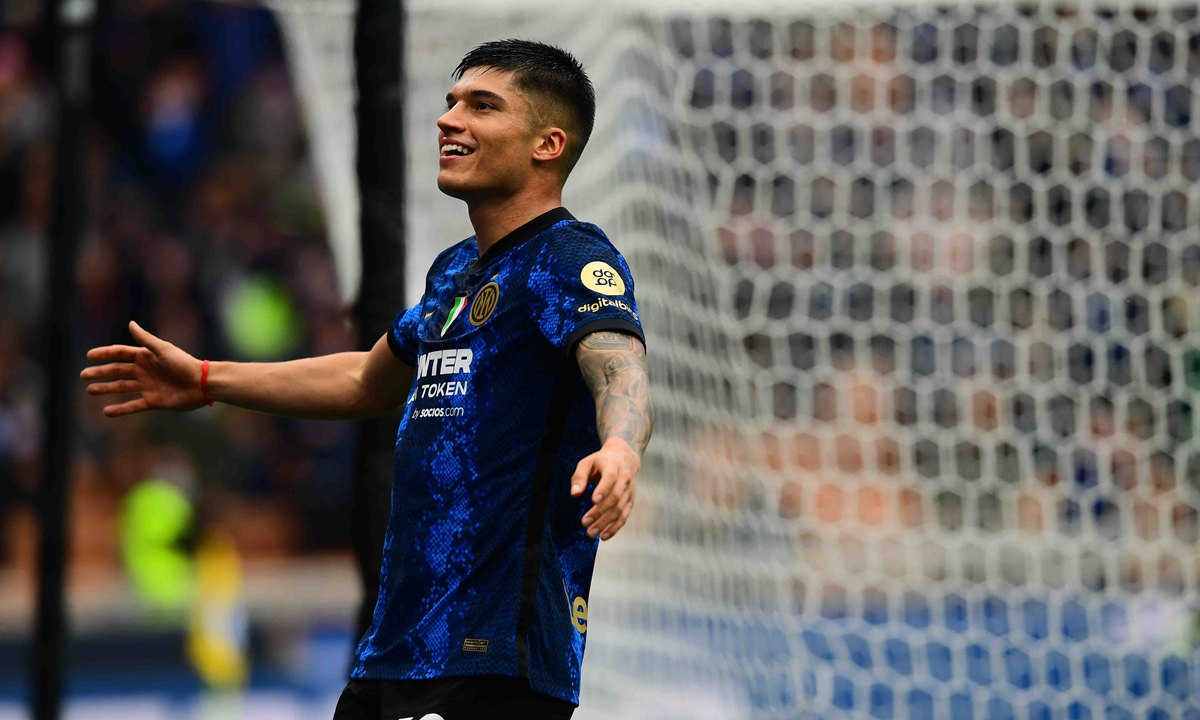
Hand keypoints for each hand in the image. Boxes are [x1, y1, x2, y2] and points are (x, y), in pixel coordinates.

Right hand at [81, 321, 206, 416]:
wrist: (202, 384)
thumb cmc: (184, 364)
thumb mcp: (163, 350)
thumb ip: (146, 339)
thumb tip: (131, 323)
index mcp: (146, 357)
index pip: (120, 353)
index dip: (105, 354)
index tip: (89, 356)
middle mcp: (145, 371)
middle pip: (117, 371)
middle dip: (100, 373)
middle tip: (83, 375)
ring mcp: (148, 386)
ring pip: (122, 388)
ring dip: (106, 389)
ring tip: (90, 390)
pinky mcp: (154, 401)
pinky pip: (133, 406)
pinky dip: (120, 409)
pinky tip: (107, 412)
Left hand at [571, 437, 638, 540]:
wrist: (624, 457)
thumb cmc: (601, 461)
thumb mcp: (587, 462)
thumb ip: (579, 477)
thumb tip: (575, 494)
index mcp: (613, 466)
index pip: (610, 478)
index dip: (603, 490)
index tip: (593, 501)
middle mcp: (624, 479)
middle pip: (615, 497)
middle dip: (600, 511)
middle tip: (585, 523)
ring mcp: (629, 491)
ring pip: (620, 509)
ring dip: (606, 523)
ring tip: (591, 533)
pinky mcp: (630, 501)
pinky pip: (625, 516)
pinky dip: (615, 527)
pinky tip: (604, 536)